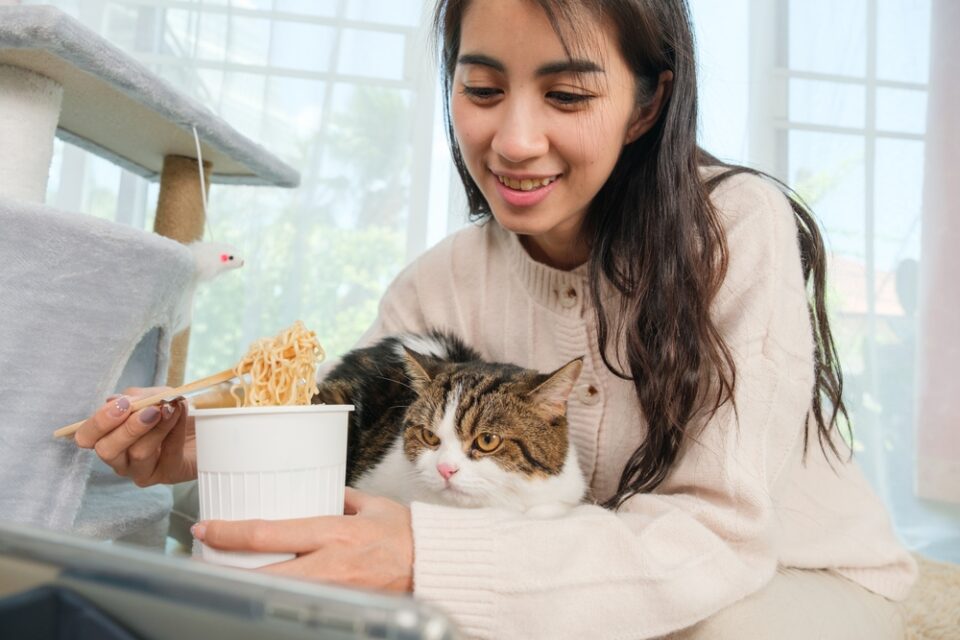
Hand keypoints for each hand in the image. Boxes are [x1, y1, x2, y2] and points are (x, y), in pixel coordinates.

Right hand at [74, 388, 196, 485]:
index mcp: (108, 436)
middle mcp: (120, 458)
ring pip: (138, 454)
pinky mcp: (167, 475)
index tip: (122, 404)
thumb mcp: (156, 395)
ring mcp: (142, 470)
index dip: (99, 422)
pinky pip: (167, 456)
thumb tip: (114, 401)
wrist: (207, 421)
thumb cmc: (174, 409)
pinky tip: (181, 416)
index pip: (86, 437)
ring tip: (171, 409)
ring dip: (157, 428)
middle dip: (128, 428)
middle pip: (106, 451)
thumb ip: (137, 398)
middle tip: (150, 411)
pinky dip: (175, 432)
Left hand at [193, 488, 413, 591]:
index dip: (229, 533)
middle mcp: (328, 563)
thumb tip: (320, 487)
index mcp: (332, 531)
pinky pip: (301, 609)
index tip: (204, 529)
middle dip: (225, 571)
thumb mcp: (372, 505)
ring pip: (276, 595)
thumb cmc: (407, 534)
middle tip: (200, 565)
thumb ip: (341, 497)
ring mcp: (333, 591)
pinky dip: (279, 604)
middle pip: (262, 572)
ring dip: (247, 590)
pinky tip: (263, 601)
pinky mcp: (340, 608)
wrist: (436, 565)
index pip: (268, 532)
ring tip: (224, 583)